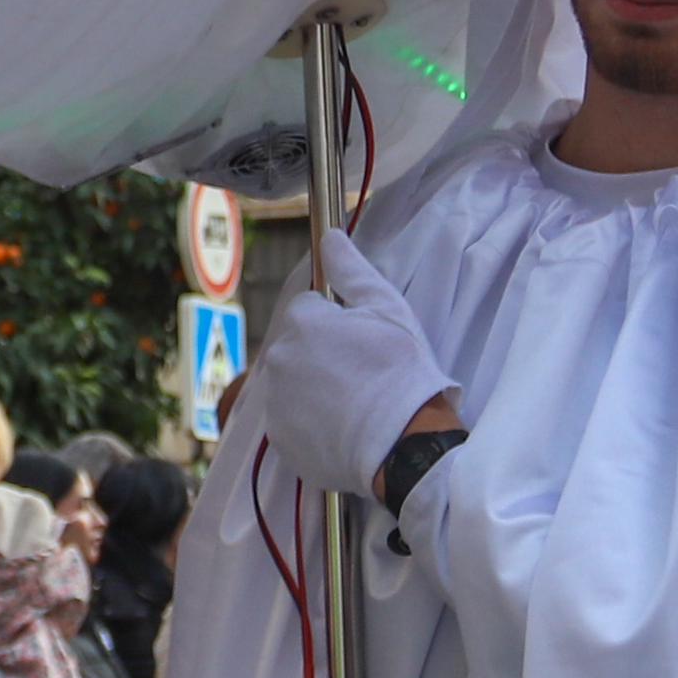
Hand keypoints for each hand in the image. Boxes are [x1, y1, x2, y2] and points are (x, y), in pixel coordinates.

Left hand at [248, 244, 452, 498]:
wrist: (402, 442)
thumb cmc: (399, 370)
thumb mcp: (387, 309)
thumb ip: (351, 270)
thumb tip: (330, 235)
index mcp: (301, 323)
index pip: (310, 309)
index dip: (338, 322)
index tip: (363, 341)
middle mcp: (278, 359)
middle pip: (298, 346)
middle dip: (322, 354)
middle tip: (362, 373)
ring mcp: (276, 401)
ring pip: (293, 382)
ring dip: (315, 387)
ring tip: (355, 403)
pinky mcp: (280, 438)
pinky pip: (292, 419)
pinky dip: (311, 422)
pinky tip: (342, 427)